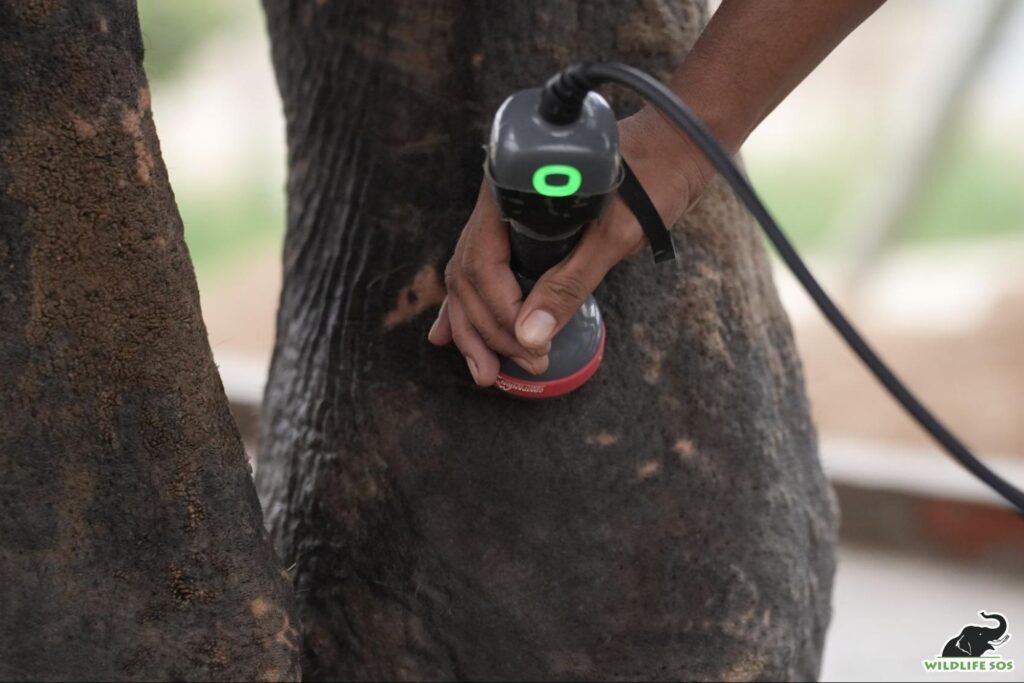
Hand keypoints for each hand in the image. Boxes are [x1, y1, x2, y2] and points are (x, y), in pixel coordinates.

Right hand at [428, 108, 710, 385]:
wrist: (676, 145)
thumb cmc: (652, 176)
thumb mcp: (614, 234)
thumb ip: (570, 283)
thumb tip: (530, 336)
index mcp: (512, 192)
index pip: (483, 266)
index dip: (499, 316)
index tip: (527, 349)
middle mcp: (500, 203)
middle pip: (469, 276)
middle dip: (481, 331)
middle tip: (500, 372)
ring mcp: (508, 217)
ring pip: (470, 278)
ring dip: (472, 327)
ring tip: (480, 369)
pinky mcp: (523, 231)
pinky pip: (486, 272)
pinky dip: (472, 306)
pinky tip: (450, 333)